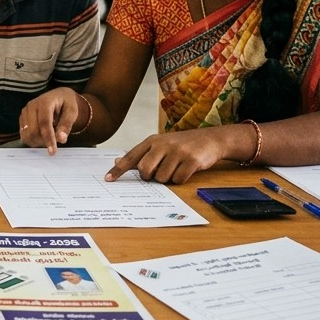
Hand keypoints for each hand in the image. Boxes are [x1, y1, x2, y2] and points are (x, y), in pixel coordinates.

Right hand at [19, 87, 80, 152]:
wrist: (58, 97)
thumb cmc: (66, 104)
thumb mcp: (72, 111)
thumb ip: (67, 124)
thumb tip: (61, 139)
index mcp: (45, 102)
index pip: (44, 123)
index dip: (48, 138)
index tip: (53, 152)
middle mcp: (31, 106)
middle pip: (32, 131)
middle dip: (43, 141)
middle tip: (54, 143)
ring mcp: (25, 112)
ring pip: (27, 134)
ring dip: (38, 142)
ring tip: (49, 138)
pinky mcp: (22, 118)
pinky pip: (24, 134)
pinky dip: (33, 139)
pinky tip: (42, 136)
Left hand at [104, 130, 227, 183]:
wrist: (211, 139)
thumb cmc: (181, 144)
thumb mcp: (160, 145)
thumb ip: (141, 154)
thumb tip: (117, 161)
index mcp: (152, 141)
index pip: (131, 156)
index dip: (119, 169)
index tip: (108, 179)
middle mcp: (163, 144)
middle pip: (145, 170)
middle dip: (149, 177)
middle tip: (158, 173)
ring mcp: (178, 152)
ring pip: (162, 177)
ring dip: (168, 178)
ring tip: (175, 168)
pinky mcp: (192, 160)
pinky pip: (178, 179)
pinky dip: (180, 180)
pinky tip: (186, 170)